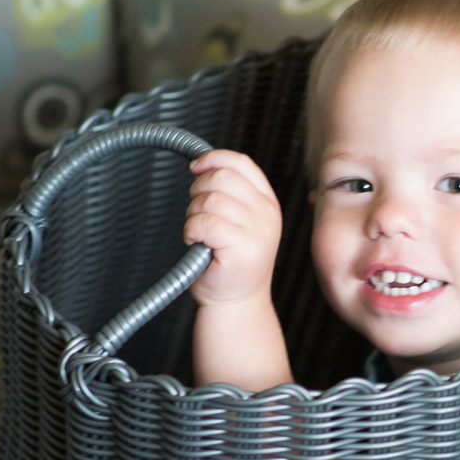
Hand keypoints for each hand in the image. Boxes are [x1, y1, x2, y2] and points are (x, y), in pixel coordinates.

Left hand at [184, 150, 282, 306]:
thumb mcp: (237, 219)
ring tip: (200, 234)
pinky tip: (198, 243)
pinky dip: (192, 231)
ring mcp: (258, 230)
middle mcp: (266, 213)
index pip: (241, 163)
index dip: (213, 159)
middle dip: (198, 191)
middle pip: (221, 177)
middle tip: (197, 213)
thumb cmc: (230, 261)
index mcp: (267, 202)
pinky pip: (204, 222)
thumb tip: (201, 165)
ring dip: (193, 215)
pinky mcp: (242, 247)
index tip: (195, 168)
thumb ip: (228, 192)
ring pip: (209, 200)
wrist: (236, 301)